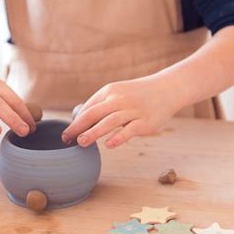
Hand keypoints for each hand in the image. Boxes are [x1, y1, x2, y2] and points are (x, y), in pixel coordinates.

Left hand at [62, 75, 180, 148]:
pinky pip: (129, 130)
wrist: (167, 88)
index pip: (88, 107)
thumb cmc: (138, 94)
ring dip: (93, 132)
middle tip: (67, 139)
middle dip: (78, 127)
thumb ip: (102, 105)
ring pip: (109, 122)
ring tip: (81, 142)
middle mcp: (119, 99)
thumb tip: (80, 121)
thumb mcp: (118, 93)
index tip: (66, 134)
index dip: (75, 122)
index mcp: (110, 91)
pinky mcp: (145, 122)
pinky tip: (108, 145)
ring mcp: (133, 110)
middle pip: (94, 113)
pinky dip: (118, 137)